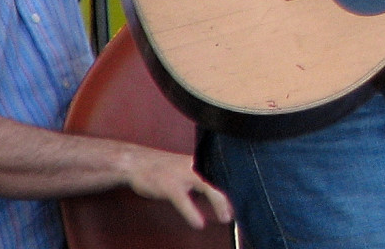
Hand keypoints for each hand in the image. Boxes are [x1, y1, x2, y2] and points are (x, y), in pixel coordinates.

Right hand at [116, 143, 233, 228]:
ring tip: (226, 217)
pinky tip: (199, 223)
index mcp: (202, 162)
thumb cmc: (164, 169)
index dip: (237, 183)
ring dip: (219, 203)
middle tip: (239, 211)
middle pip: (221, 179)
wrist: (137, 163)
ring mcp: (183, 175)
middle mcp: (196, 166)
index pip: (224, 172)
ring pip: (207, 188)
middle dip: (232, 195)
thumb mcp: (187, 170)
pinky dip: (192, 213)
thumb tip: (220, 196)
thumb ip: (203, 180)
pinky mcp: (169, 185)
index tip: (248, 197)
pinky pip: (184, 201)